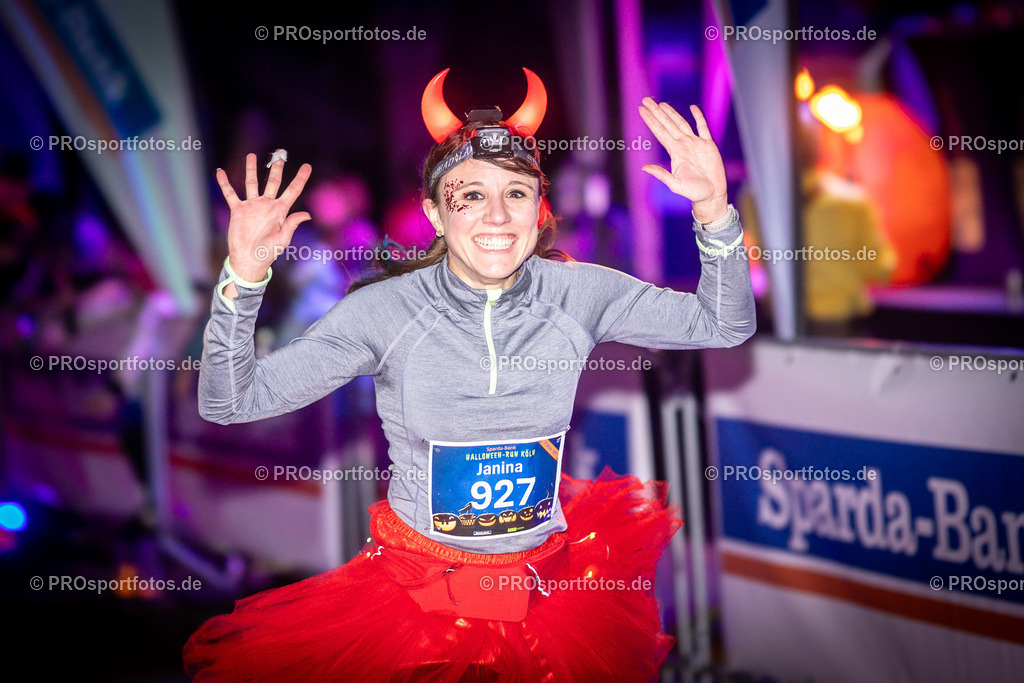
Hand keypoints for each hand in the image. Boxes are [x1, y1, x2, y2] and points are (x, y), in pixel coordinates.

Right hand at [216, 153, 311, 281]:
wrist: (248, 260)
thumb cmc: (268, 253)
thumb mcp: (283, 239)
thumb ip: (292, 224)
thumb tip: (307, 214)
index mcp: (280, 211)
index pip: (293, 190)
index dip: (300, 178)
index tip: (307, 166)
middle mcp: (267, 205)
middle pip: (273, 182)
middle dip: (276, 168)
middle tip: (280, 155)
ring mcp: (252, 206)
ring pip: (252, 183)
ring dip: (251, 169)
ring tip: (251, 156)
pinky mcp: (238, 210)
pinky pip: (230, 194)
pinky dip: (225, 183)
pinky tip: (221, 172)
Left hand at [638, 98, 727, 222]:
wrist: (711, 195)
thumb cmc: (693, 192)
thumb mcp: (675, 184)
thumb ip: (661, 174)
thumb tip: (644, 167)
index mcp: (675, 152)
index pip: (660, 132)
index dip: (651, 121)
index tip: (641, 110)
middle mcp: (683, 145)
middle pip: (668, 124)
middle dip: (657, 112)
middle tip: (646, 100)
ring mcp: (695, 143)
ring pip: (681, 123)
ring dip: (672, 113)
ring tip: (661, 103)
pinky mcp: (708, 144)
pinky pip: (703, 127)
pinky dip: (698, 117)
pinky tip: (693, 108)